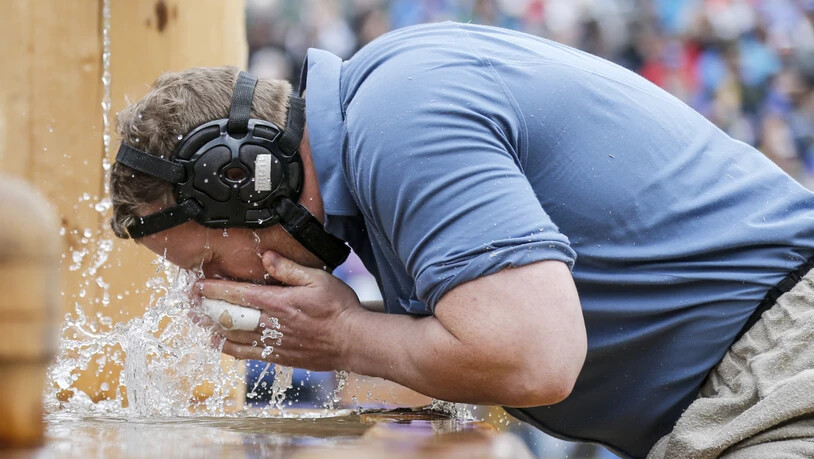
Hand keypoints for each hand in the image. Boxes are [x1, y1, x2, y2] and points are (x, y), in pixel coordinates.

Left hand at [195, 251, 363, 370]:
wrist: (353, 341)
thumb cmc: (339, 308)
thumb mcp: (318, 278)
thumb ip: (289, 268)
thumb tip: (266, 255)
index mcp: (278, 302)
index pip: (238, 294)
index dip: (214, 289)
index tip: (197, 285)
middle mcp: (271, 324)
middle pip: (229, 317)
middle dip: (206, 309)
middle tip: (188, 304)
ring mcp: (273, 343)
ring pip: (234, 337)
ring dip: (213, 328)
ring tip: (197, 322)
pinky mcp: (279, 357)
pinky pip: (247, 354)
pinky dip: (229, 348)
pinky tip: (219, 344)